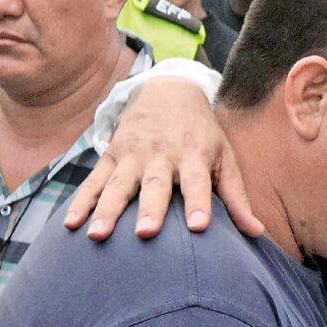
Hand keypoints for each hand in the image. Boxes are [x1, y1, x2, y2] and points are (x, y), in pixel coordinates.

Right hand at [64, 77, 263, 240]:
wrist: (168, 91)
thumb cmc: (202, 134)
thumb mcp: (223, 157)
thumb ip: (237, 197)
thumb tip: (258, 233)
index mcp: (194, 155)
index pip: (198, 182)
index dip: (199, 203)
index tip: (198, 227)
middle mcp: (162, 154)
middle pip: (155, 184)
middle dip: (150, 208)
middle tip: (146, 233)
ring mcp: (133, 154)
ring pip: (118, 184)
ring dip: (106, 209)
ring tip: (96, 235)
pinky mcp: (110, 155)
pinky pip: (93, 181)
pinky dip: (81, 201)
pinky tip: (69, 225)